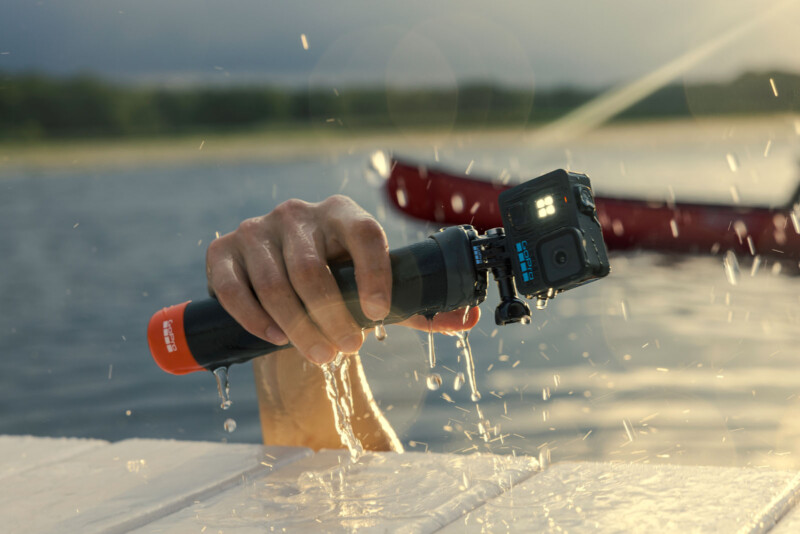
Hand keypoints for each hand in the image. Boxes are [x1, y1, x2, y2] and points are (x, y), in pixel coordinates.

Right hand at [206, 195, 478, 364]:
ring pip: (274, 284)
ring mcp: (257, 229)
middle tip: (347, 349)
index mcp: (343, 213)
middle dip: (332, 317)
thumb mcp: (375, 285)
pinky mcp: (223, 250)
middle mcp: (298, 214)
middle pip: (313, 270)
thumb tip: (467, 320)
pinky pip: (230, 288)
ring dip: (297, 327)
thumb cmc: (340, 278)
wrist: (284, 267)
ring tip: (320, 354)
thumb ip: (417, 304)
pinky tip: (274, 337)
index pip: (364, 234)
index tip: (380, 314)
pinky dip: (253, 317)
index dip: (374, 273)